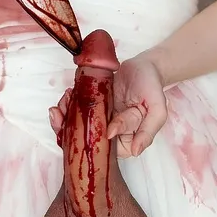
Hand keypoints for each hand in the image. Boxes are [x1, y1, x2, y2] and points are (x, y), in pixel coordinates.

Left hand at [48, 54, 167, 158]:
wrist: (145, 66)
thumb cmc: (153, 87)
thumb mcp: (157, 110)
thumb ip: (148, 131)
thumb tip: (135, 151)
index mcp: (127, 139)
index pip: (107, 148)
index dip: (93, 139)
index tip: (87, 127)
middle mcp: (111, 132)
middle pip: (88, 139)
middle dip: (70, 128)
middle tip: (60, 113)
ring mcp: (100, 118)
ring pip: (79, 126)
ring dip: (66, 115)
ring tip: (64, 101)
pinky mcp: (92, 105)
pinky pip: (78, 110)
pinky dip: (68, 105)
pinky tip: (66, 96)